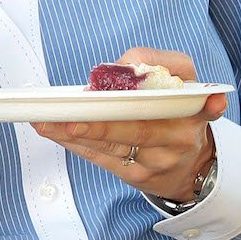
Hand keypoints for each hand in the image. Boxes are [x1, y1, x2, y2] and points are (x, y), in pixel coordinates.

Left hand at [31, 49, 228, 200]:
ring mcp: (159, 158)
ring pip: (112, 144)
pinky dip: (75, 144)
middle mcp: (180, 133)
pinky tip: (53, 132)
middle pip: (137, 128)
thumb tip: (121, 65)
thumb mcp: (181, 83)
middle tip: (68, 115)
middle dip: (100, 122)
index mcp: (191, 102)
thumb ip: (155, 64)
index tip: (122, 69)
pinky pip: (102, 158)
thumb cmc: (177, 115)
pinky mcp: (139, 175)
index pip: (172, 89)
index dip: (145, 77)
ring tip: (45, 121)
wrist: (194, 168)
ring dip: (76, 132)